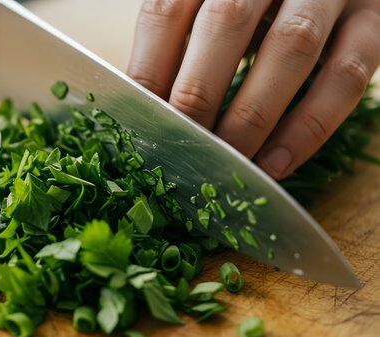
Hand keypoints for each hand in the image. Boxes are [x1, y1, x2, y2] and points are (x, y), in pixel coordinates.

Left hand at [128, 0, 379, 178]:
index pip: (168, 12)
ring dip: (251, 118)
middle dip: (196, 96)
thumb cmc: (250, 5)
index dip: (149, 71)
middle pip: (225, 24)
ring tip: (225, 164)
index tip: (138, 125)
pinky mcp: (373, 23)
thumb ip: (179, 41)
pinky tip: (275, 164)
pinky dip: (307, 128)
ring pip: (289, 49)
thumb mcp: (208, 8)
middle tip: (179, 148)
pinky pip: (343, 78)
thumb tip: (141, 105)